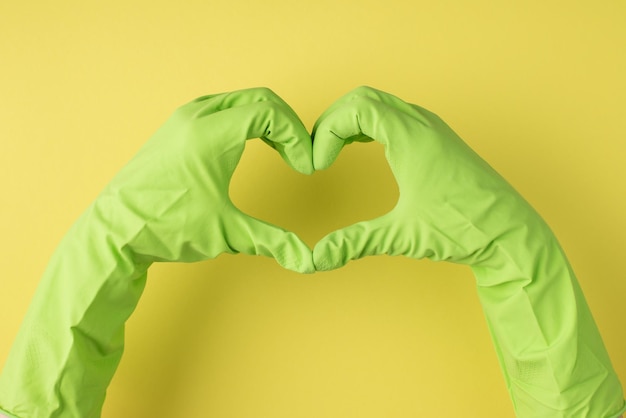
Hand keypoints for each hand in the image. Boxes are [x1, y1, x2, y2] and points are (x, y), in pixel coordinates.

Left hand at [99, 87, 313, 271]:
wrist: (115, 230)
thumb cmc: (166, 227)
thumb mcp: (226, 233)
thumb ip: (272, 240)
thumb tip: (307, 260)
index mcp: (212, 133)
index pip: (271, 113)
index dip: (297, 138)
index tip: (304, 167)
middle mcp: (197, 116)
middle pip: (260, 99)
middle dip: (287, 125)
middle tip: (298, 156)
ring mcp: (183, 118)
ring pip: (240, 101)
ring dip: (266, 121)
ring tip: (280, 151)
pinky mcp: (175, 127)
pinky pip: (221, 108)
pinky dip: (244, 120)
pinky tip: (249, 147)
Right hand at [312, 86, 539, 268]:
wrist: (510, 233)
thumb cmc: (465, 229)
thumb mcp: (403, 236)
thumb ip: (356, 242)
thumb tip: (318, 259)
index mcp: (412, 137)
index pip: (355, 108)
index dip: (327, 132)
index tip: (318, 165)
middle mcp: (422, 124)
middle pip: (363, 98)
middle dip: (332, 121)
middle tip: (318, 154)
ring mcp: (432, 128)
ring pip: (379, 103)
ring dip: (350, 120)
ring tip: (331, 150)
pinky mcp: (437, 138)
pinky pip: (394, 115)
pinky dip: (368, 124)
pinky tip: (359, 147)